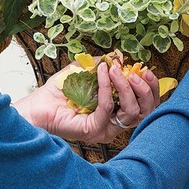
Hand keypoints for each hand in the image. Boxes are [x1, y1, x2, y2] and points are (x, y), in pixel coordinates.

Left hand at [13, 60, 159, 142]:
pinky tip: (101, 73)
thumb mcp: (85, 71)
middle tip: (135, 73)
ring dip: (125, 86)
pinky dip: (106, 88)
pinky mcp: (93, 130)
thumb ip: (102, 64)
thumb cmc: (61, 90)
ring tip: (114, 70)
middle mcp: (114, 122)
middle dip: (144, 90)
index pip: (145, 104)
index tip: (146, 70)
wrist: (38, 104)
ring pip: (130, 111)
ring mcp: (105, 128)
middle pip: (144, 111)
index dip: (151, 88)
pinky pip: (107, 108)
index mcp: (117, 110)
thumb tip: (119, 58)